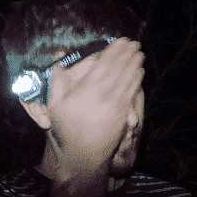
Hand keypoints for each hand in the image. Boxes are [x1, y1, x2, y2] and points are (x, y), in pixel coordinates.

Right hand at [47, 38, 144, 175]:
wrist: (81, 155)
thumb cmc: (66, 129)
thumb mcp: (55, 104)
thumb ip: (58, 79)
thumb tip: (59, 57)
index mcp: (86, 89)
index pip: (105, 63)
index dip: (115, 50)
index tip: (121, 40)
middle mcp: (103, 94)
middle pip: (120, 68)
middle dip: (128, 53)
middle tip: (134, 42)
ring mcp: (115, 105)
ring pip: (128, 79)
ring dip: (136, 64)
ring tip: (140, 53)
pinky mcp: (122, 115)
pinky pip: (132, 92)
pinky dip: (137, 80)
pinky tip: (140, 72)